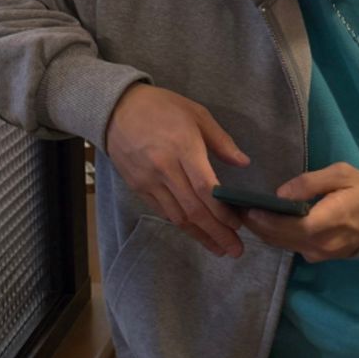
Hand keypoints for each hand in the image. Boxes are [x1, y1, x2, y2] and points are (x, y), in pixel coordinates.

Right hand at [104, 83, 250, 256]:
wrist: (115, 108)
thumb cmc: (161, 107)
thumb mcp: (197, 113)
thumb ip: (221, 140)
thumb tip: (243, 163)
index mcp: (183, 147)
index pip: (205, 188)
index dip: (222, 211)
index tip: (238, 224)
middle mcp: (165, 168)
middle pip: (193, 209)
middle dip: (216, 233)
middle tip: (235, 250)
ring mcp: (149, 180)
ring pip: (177, 216)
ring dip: (200, 235)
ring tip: (219, 248)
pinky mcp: (138, 187)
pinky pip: (163, 211)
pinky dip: (181, 224)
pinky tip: (196, 232)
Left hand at [241, 162, 358, 262]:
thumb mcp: (341, 174)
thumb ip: (310, 182)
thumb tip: (280, 194)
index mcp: (333, 219)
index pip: (297, 226)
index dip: (270, 220)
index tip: (249, 209)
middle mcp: (324, 243)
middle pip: (283, 238)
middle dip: (257, 224)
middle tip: (234, 208)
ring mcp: (319, 254)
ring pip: (282, 244)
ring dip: (261, 230)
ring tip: (242, 213)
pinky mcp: (316, 257)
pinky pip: (289, 246)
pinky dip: (273, 235)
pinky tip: (261, 221)